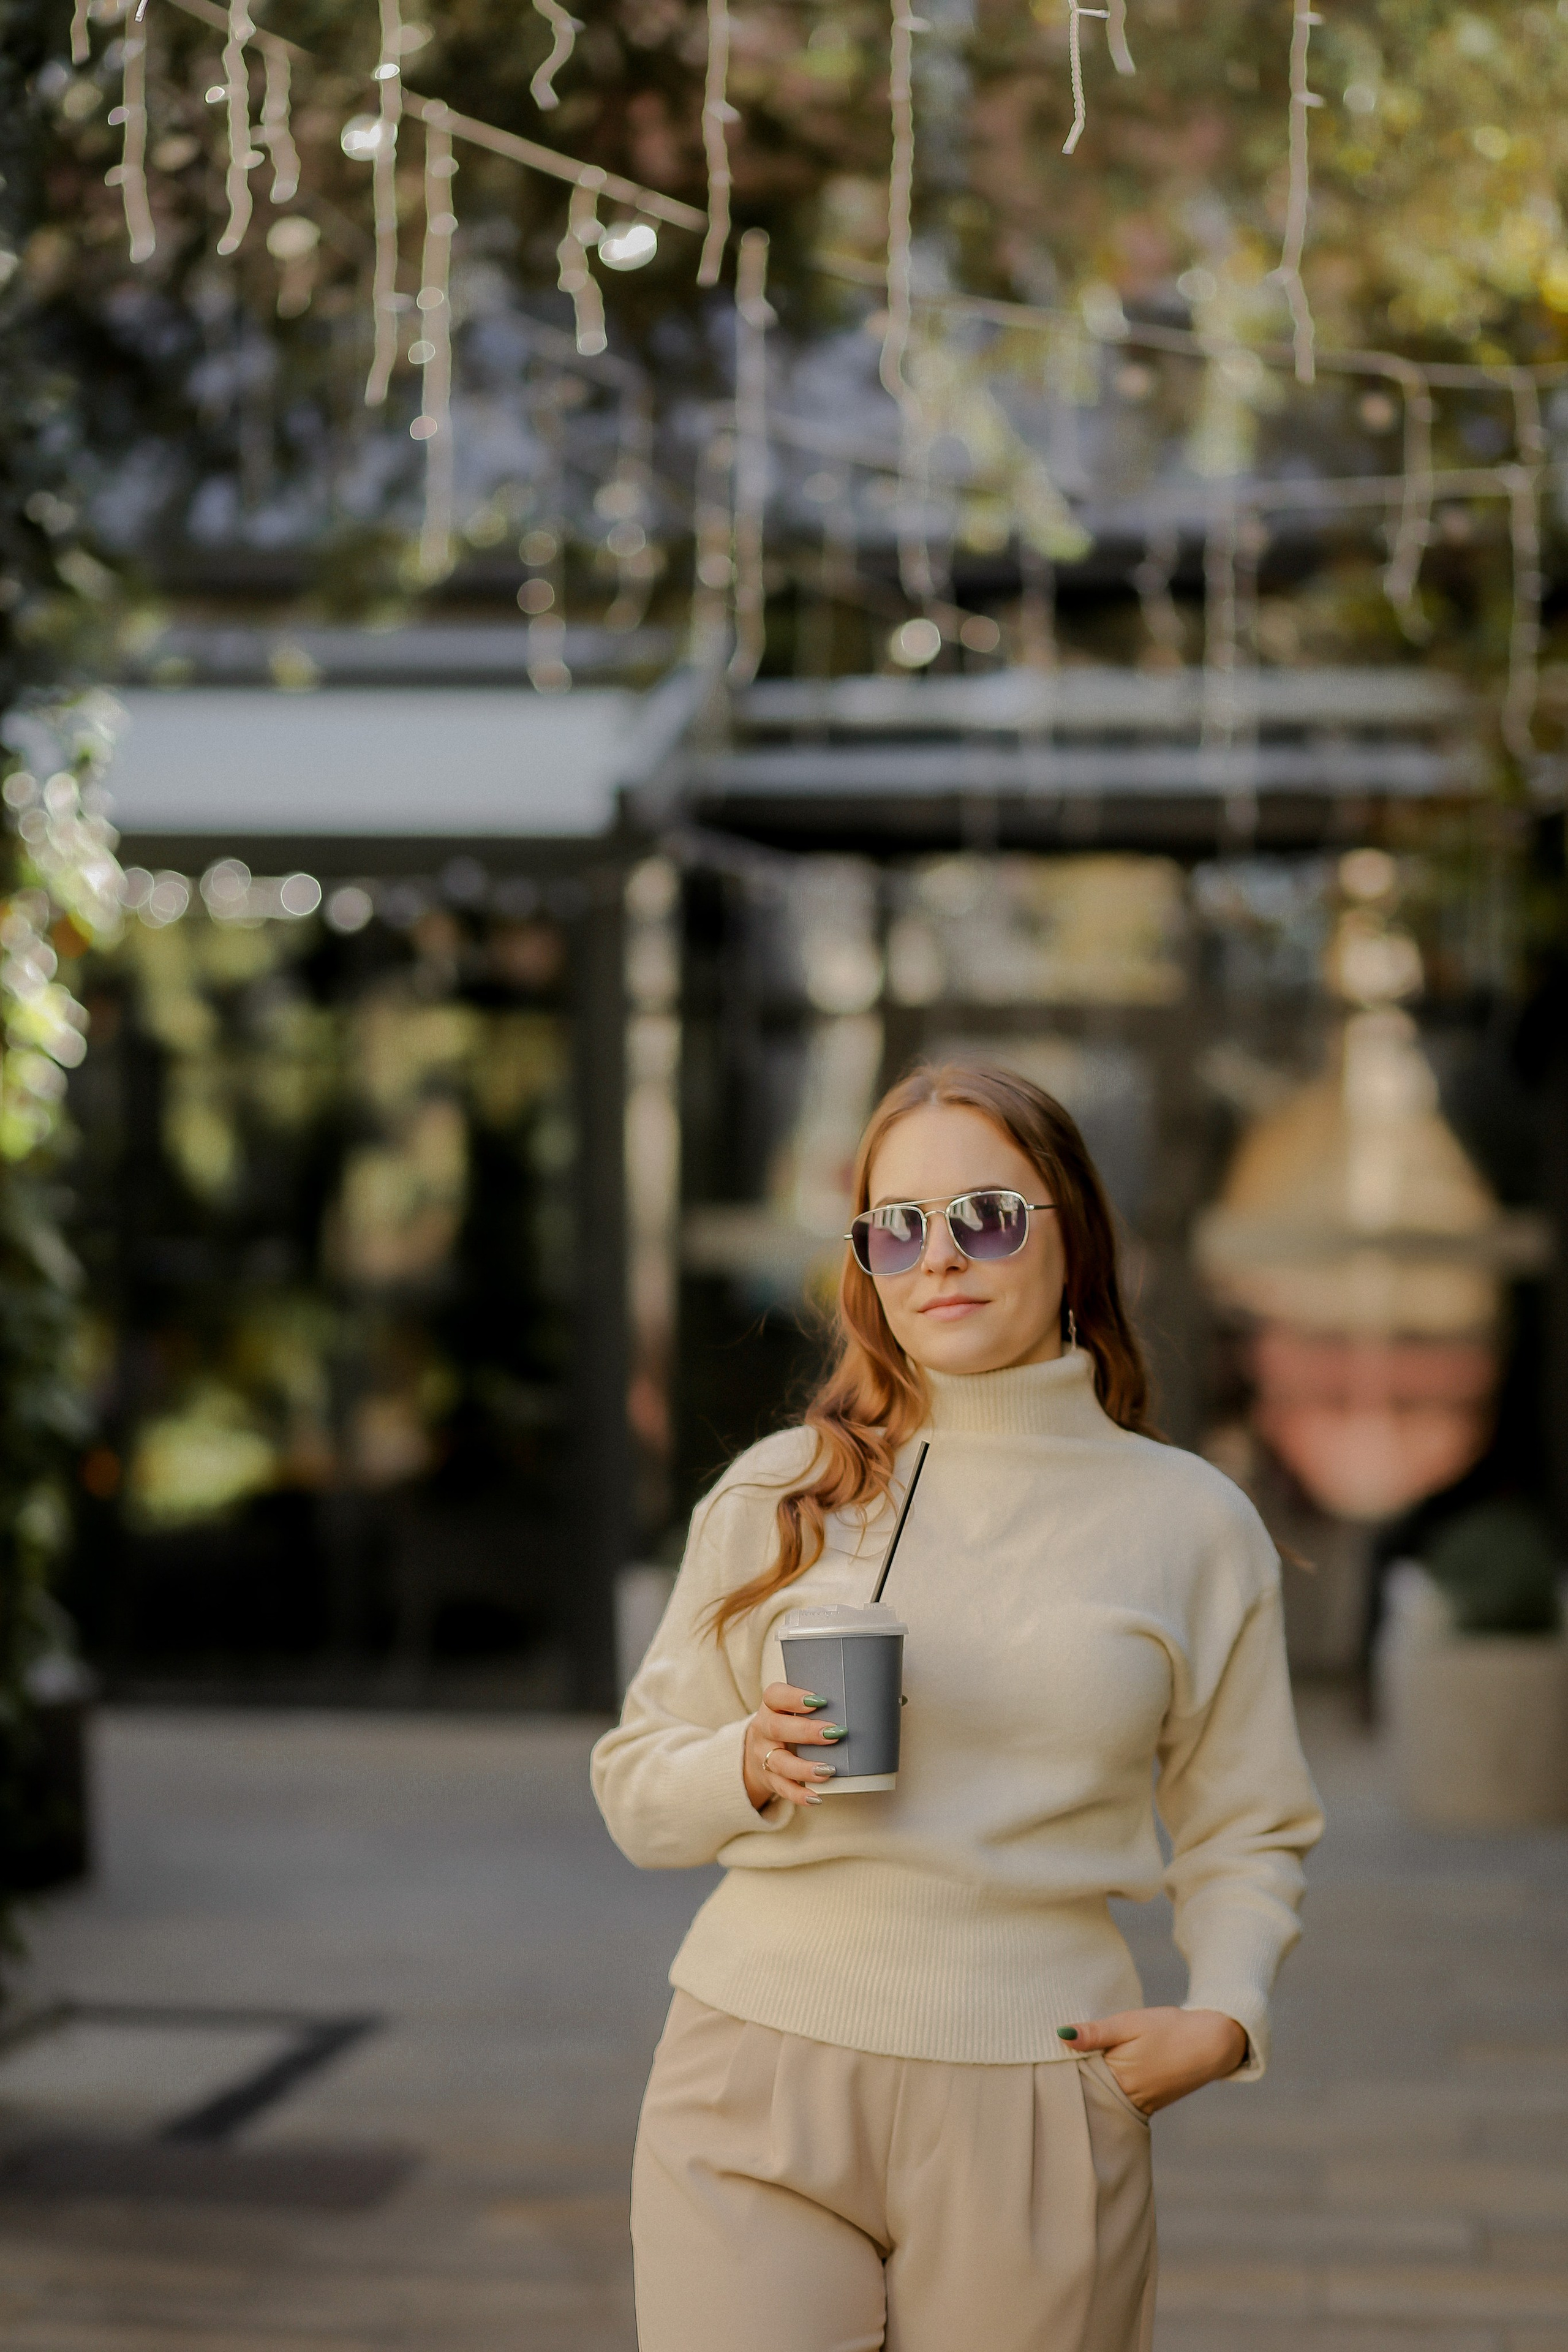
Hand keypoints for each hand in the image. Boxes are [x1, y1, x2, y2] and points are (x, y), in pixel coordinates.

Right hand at [742, 1682, 843, 1810]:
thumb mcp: (789, 1709)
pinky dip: (799, 1794)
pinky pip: (782, 1788)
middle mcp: (763, 1731)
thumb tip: (857, 1703)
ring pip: (779, 1763)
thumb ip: (814, 1705)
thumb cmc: (786, 1723)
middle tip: (833, 1733)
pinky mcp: (769, 1779)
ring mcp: (764, 1757)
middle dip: (806, 1732)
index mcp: (771, 1707)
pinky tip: (816, 1797)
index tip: (820, 1701)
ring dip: (804, 1768)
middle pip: (777, 1728)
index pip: (774, 1696)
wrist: (756, 1751)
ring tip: (828, 1770)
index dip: (794, 1697)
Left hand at [1058, 2007, 1247, 2115]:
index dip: (1061, 2066)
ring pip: (1104, 2094)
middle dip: (1072, 2076)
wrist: (1213, 2044)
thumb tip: (1060, 2035)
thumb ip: (1096, 2033)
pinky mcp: (1150, 2101)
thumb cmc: (1170, 2029)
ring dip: (1091, 2080)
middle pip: (1089, 2090)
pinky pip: (1120, 2096)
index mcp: (1120, 2079)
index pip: (1078, 2078)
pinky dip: (1109, 2084)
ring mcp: (1140, 2103)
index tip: (1040, 2052)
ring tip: (1070, 2062)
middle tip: (1048, 2057)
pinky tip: (1100, 2068)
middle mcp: (1128, 2099)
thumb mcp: (1130, 2023)